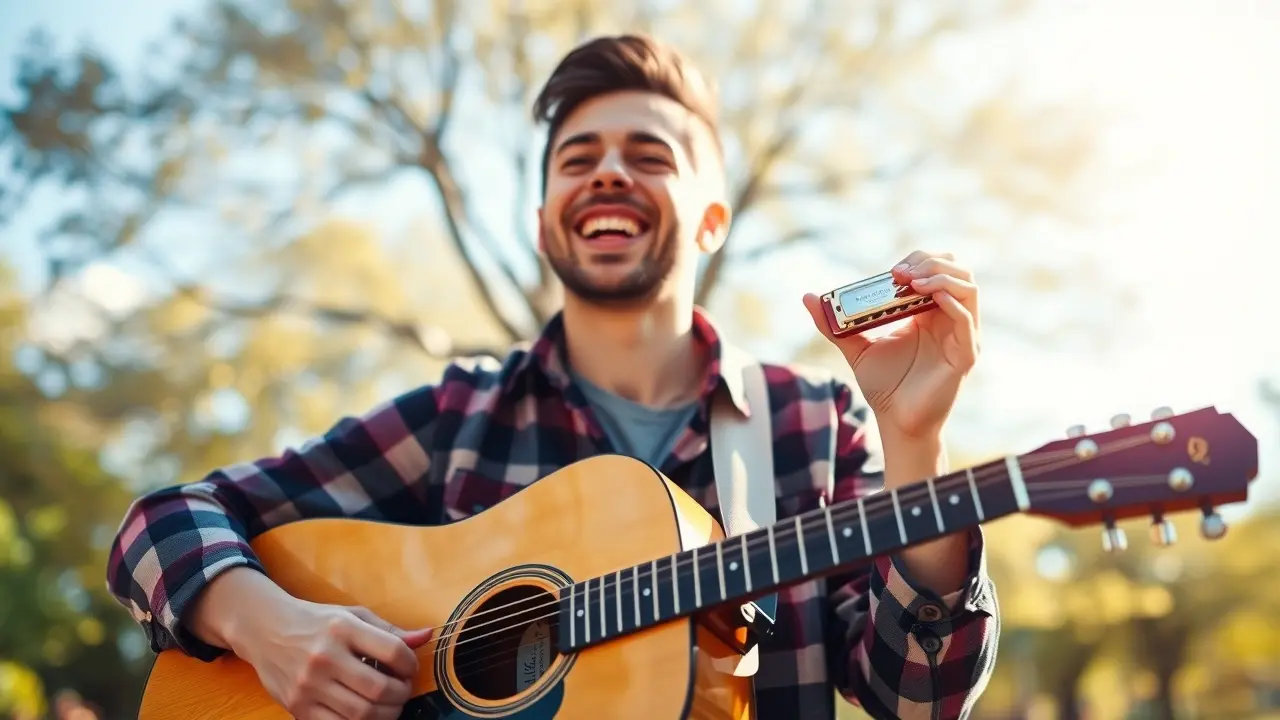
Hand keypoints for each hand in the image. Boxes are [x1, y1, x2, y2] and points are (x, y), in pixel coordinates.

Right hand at [234, 596, 432, 718]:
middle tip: (402, 691)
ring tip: (388, 705)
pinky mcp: (297, 707)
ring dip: (386, 714)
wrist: (265, 630)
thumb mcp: (353, 616)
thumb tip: (427, 636)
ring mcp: (309, 685)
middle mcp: (325, 657)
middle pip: (379, 689)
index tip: (409, 667)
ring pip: (361, 714)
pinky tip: (365, 714)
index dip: (410, 664)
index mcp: (343, 629)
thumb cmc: (316, 622)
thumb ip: (390, 630)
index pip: (392, 651)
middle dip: (401, 694)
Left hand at [804, 250, 979, 439]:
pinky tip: (927, 297)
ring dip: (940, 276)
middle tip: (900, 273)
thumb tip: (808, 298)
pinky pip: (966, 320)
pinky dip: (951, 301)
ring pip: (968, 288)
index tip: (892, 270)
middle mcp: (948, 319)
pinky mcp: (965, 354)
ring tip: (911, 282)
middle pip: (957, 270)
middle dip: (930, 262)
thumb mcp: (855, 347)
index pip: (937, 268)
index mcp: (928, 312)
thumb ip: (833, 324)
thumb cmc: (883, 386)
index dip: (918, 260)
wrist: (895, 422)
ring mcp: (960, 335)